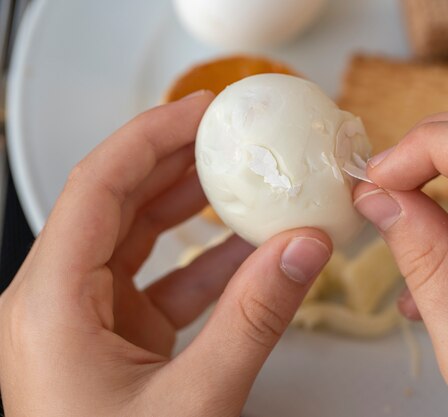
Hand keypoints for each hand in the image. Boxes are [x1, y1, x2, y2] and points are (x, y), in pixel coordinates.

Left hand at [0, 92, 331, 416]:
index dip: (151, 135)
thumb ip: (255, 318)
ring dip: (191, 209)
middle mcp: (56, 300)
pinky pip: (158, 282)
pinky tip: (248, 250)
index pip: (98, 185)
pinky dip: (202, 263)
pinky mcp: (114, 337)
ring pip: (137, 239)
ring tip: (242, 180)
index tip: (202, 110)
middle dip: (176, 161)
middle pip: (116, 201)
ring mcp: (85, 319)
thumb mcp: (196, 400)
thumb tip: (303, 250)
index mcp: (49, 302)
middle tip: (228, 135)